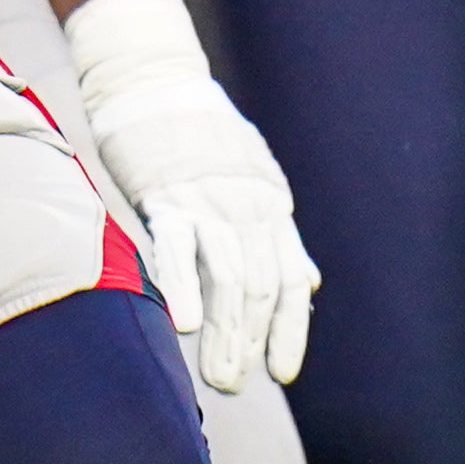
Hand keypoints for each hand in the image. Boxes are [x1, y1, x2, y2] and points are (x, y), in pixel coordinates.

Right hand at [60, 0, 321, 389]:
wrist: (154, 78)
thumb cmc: (197, 135)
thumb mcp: (253, 181)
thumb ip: (279, 237)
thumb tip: (310, 282)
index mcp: (270, 206)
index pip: (292, 279)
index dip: (290, 328)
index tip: (283, 373)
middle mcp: (248, 206)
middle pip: (262, 286)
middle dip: (252, 341)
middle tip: (236, 385)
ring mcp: (209, 200)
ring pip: (230, 276)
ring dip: (226, 332)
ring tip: (220, 377)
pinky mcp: (167, 193)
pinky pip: (180, 247)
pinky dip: (185, 286)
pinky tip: (184, 326)